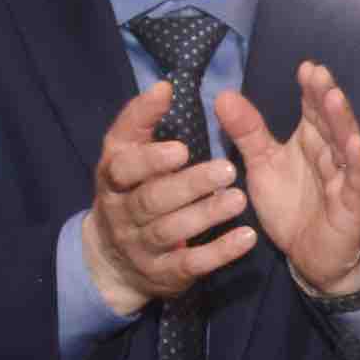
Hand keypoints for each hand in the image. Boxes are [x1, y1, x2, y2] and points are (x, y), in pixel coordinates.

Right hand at [77, 82, 255, 310]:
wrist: (113, 259)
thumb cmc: (131, 190)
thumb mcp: (126, 154)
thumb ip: (142, 121)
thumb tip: (164, 86)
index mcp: (113, 178)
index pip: (124, 168)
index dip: (150, 159)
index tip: (181, 148)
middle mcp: (122, 213)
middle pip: (152, 200)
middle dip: (188, 185)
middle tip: (226, 169)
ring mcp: (141, 246)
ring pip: (171, 230)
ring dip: (206, 214)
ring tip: (239, 198)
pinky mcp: (164, 273)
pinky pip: (192, 263)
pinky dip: (220, 251)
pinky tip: (246, 237)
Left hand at [222, 60, 359, 293]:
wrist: (309, 256)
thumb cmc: (291, 207)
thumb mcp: (262, 165)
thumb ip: (247, 132)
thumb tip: (224, 94)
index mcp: (311, 141)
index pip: (313, 109)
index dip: (310, 89)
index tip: (305, 67)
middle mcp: (331, 153)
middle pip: (331, 120)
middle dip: (326, 97)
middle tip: (318, 74)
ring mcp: (344, 176)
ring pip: (346, 144)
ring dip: (342, 121)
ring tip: (334, 98)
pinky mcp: (352, 202)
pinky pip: (356, 179)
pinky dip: (356, 161)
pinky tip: (354, 144)